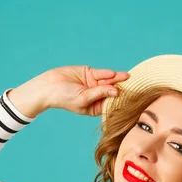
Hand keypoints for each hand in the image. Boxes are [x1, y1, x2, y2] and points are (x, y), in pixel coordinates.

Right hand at [9, 65, 129, 116]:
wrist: (48, 86)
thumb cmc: (64, 97)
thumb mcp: (84, 98)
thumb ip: (100, 93)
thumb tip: (116, 91)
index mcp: (96, 107)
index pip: (111, 104)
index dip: (120, 101)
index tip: (131, 100)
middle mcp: (97, 95)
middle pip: (112, 91)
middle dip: (121, 88)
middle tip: (132, 85)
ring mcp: (94, 84)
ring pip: (108, 81)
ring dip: (117, 79)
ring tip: (126, 77)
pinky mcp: (90, 73)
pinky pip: (101, 74)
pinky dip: (107, 74)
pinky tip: (114, 74)